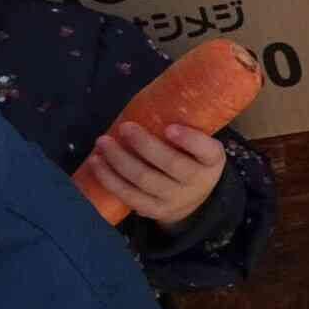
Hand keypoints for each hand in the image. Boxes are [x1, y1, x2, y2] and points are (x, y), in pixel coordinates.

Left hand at [86, 122, 225, 226]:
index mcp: (212, 161)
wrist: (192, 200)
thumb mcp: (199, 145)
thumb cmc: (190, 159)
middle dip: (144, 145)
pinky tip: (96, 163)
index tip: (170, 127)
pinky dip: (109, 179)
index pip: (206, 150)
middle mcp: (197, 182)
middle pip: (170, 164)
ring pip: (144, 179)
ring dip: (119, 159)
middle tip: (125, 127)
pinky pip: (128, 195)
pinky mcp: (153, 210)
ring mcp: (175, 199)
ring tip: (103, 142)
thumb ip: (184, 128)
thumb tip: (151, 98)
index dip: (189, 140)